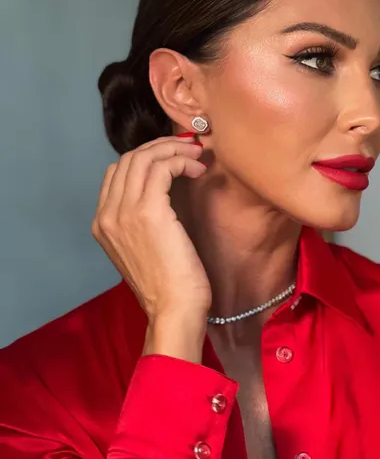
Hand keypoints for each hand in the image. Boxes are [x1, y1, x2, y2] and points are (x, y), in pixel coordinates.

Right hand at [92, 135, 209, 358]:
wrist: (173, 311)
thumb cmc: (169, 286)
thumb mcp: (146, 250)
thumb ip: (143, 222)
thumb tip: (165, 190)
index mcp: (103, 224)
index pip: (117, 173)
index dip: (147, 157)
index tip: (174, 157)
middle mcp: (107, 215)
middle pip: (129, 159)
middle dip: (162, 146)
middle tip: (190, 147)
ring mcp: (123, 212)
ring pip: (144, 158)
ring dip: (174, 149)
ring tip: (198, 155)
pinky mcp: (148, 211)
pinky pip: (162, 168)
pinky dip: (182, 161)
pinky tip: (198, 170)